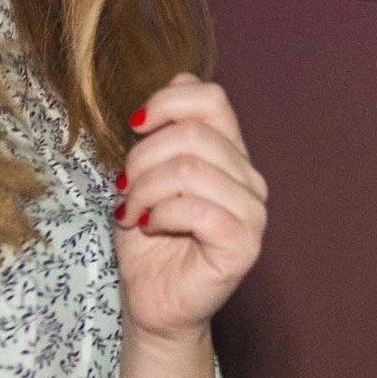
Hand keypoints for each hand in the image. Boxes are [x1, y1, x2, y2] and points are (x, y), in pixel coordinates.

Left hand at [114, 76, 267, 346]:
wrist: (152, 303)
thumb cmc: (149, 243)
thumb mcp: (146, 175)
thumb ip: (165, 130)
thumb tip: (182, 74)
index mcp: (230, 155)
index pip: (212, 100)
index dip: (168, 102)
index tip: (134, 125)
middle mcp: (249, 179)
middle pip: (196, 135)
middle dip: (144, 158)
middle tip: (124, 188)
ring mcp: (252, 213)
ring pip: (192, 170)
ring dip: (147, 190)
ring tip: (132, 212)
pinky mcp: (243, 245)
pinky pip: (199, 210)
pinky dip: (162, 214)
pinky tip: (150, 227)